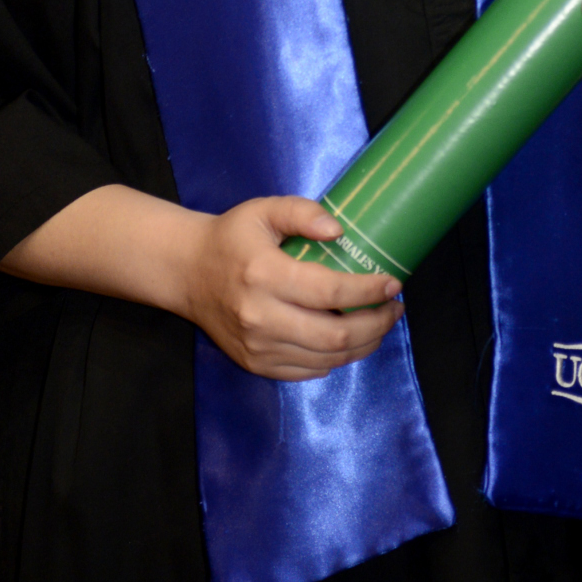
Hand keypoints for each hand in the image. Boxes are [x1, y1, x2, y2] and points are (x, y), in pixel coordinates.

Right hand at [170, 195, 404, 380]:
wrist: (187, 273)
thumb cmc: (231, 237)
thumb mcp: (264, 210)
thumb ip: (302, 212)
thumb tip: (339, 232)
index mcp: (264, 274)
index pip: (329, 291)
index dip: (368, 291)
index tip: (393, 284)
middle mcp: (260, 317)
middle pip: (334, 337)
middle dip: (375, 325)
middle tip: (394, 309)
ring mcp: (257, 347)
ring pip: (325, 359)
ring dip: (362, 346)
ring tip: (380, 325)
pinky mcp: (255, 364)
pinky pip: (307, 371)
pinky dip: (335, 359)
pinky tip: (348, 341)